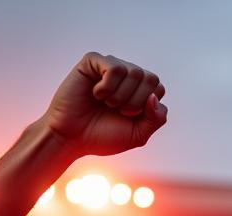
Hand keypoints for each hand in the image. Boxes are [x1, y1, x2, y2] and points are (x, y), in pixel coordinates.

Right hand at [41, 52, 167, 157]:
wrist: (73, 138)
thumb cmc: (103, 136)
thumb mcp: (138, 135)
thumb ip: (156, 119)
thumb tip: (154, 96)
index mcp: (139, 91)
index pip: (158, 88)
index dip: (146, 108)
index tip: (128, 117)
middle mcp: (126, 75)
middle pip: (151, 78)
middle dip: (136, 102)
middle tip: (118, 111)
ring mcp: (110, 67)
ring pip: (134, 72)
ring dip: (121, 97)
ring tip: (106, 104)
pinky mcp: (93, 61)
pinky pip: (115, 68)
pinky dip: (108, 87)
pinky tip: (96, 94)